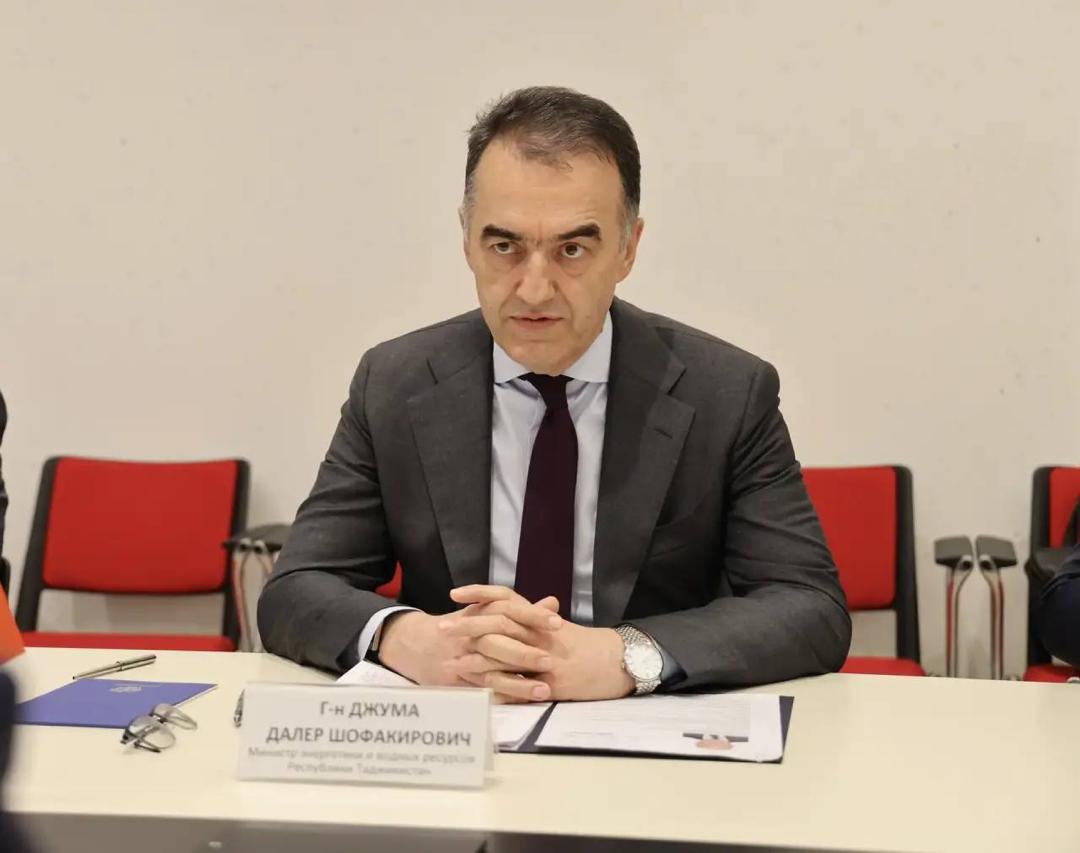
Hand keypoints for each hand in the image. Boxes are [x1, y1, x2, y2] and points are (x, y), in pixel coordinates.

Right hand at [377, 589, 561, 697]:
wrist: (420, 643)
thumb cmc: (465, 627)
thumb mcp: (489, 612)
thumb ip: (523, 611)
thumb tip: (553, 604)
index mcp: (481, 612)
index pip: (509, 610)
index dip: (533, 616)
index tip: (558, 622)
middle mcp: (471, 634)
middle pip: (497, 641)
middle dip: (524, 652)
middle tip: (550, 661)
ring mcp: (462, 658)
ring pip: (490, 670)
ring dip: (517, 682)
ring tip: (544, 690)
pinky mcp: (457, 680)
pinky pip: (481, 690)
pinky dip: (502, 696)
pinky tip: (522, 703)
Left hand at [443, 586, 634, 701]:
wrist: (620, 662)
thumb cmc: (588, 646)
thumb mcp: (560, 628)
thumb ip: (534, 619)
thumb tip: (509, 611)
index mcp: (541, 619)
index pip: (506, 598)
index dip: (479, 593)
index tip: (455, 593)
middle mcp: (541, 634)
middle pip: (499, 623)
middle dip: (467, 626)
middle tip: (441, 628)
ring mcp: (546, 659)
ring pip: (505, 653)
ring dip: (474, 658)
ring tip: (449, 661)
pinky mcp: (552, 683)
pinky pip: (520, 685)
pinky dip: (497, 687)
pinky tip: (478, 690)